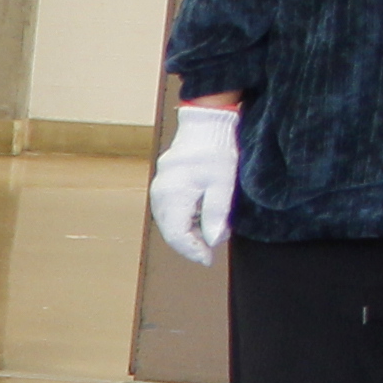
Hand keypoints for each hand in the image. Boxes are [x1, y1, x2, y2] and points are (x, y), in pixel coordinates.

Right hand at [148, 104, 239, 266]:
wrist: (205, 124)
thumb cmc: (215, 150)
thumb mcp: (223, 184)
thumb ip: (216, 215)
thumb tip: (213, 242)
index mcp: (173, 196)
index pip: (177, 236)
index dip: (193, 251)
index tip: (209, 259)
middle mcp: (160, 195)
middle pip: (171, 232)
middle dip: (191, 243)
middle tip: (211, 248)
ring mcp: (159, 190)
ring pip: (170, 222)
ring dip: (188, 232)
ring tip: (209, 231)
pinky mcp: (163, 185)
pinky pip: (170, 211)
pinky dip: (184, 219)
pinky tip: (200, 216)